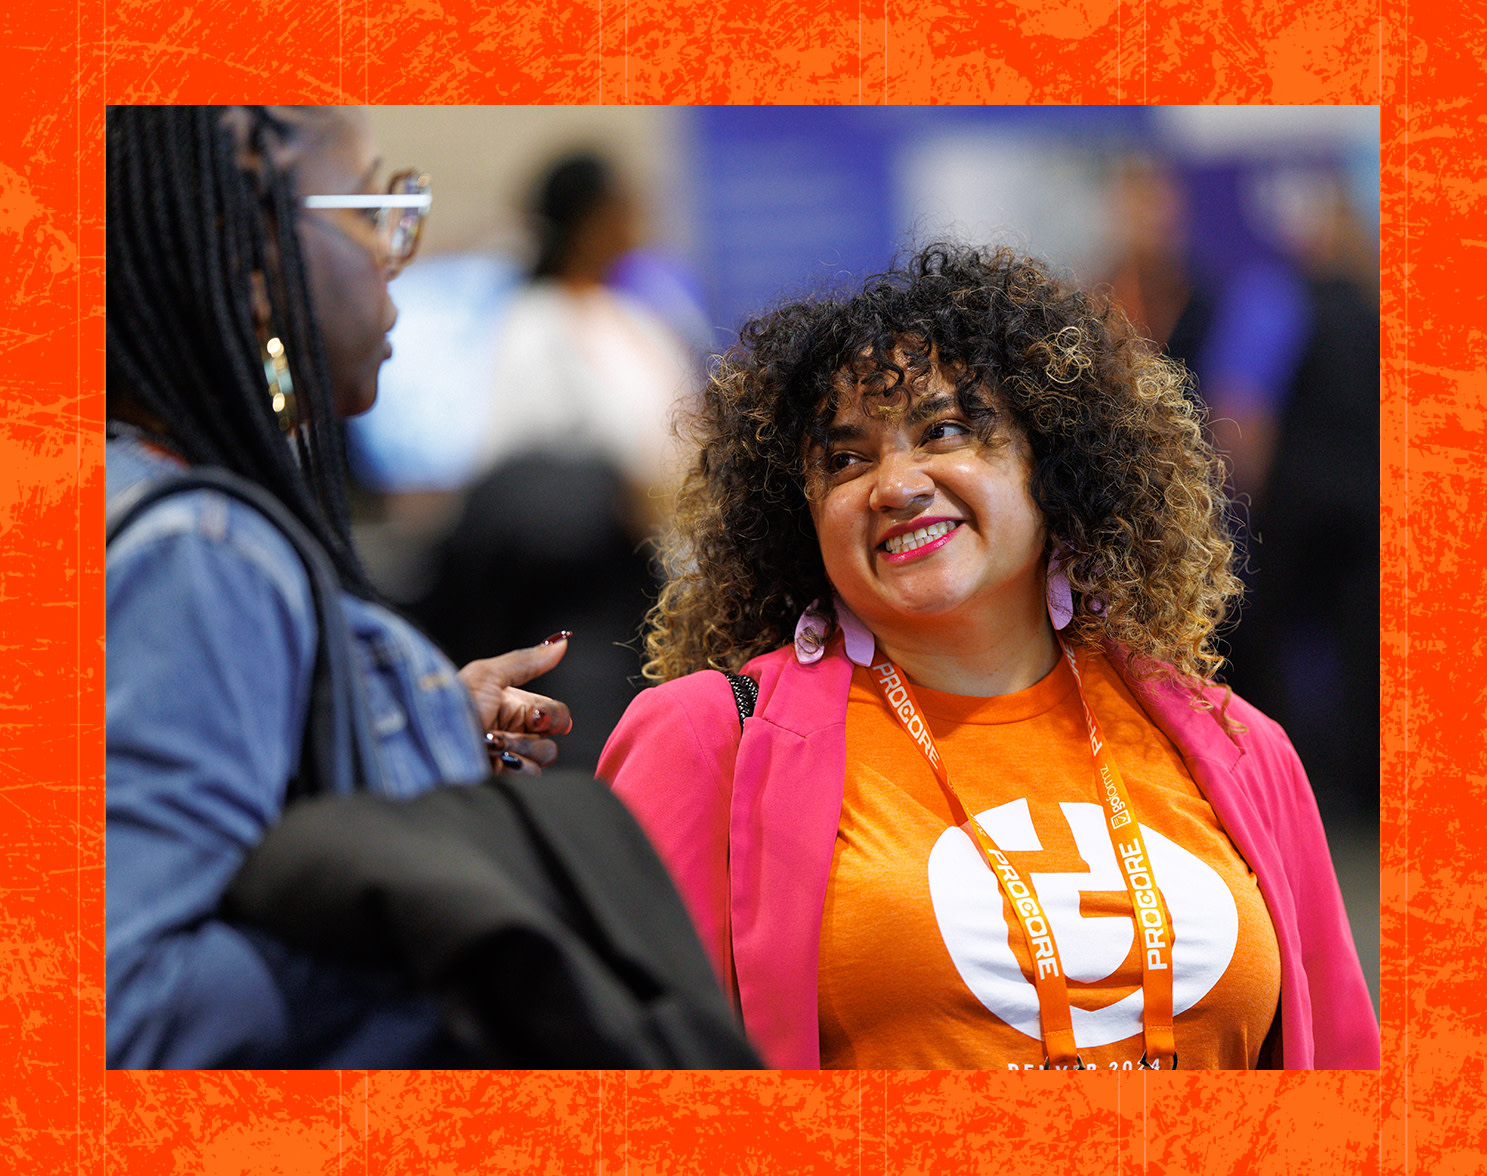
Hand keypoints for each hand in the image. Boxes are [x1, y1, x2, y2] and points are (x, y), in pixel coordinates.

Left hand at [458, 632, 573, 774]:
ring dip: (524, 747)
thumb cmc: (454, 705)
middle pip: (554, 732)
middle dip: (538, 730)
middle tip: (517, 727)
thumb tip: (560, 642)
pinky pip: (531, 772)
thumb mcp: (489, 675)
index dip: (551, 714)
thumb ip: (528, 661)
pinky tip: (499, 758)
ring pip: (545, 753)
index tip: (534, 714)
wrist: (432, 742)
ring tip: (496, 743)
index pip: (554, 710)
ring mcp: (510, 750)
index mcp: (512, 702)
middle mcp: (514, 725)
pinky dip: (519, 765)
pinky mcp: (504, 771)